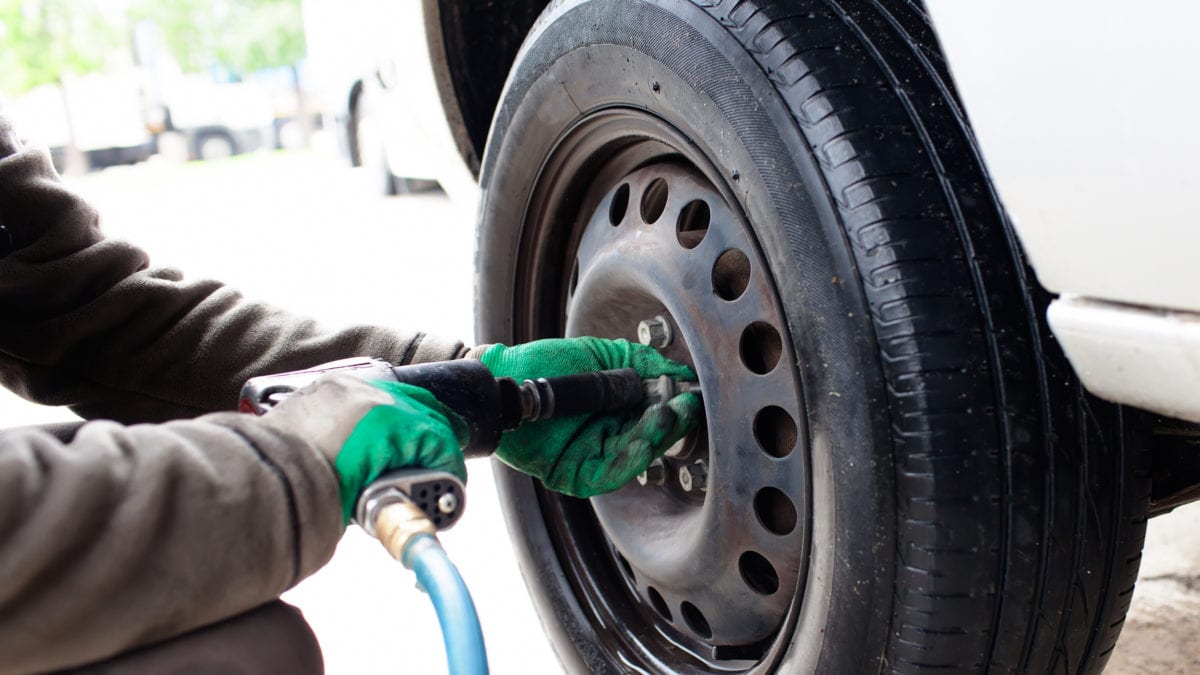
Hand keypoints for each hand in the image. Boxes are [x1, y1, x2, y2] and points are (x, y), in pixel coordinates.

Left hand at [261, 374, 467, 523]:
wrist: (254, 481)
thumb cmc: (301, 495)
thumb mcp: (366, 505)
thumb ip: (402, 496)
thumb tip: (418, 507)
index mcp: (387, 421)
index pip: (439, 439)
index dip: (450, 466)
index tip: (451, 483)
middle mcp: (370, 394)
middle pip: (426, 412)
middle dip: (437, 441)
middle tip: (441, 466)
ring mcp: (346, 386)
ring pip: (399, 398)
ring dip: (412, 423)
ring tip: (413, 451)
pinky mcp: (326, 387)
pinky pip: (369, 394)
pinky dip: (382, 413)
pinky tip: (380, 435)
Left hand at [477, 337, 702, 496]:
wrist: (502, 377)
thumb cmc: (544, 364)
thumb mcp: (603, 355)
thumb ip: (643, 364)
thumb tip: (681, 374)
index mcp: (617, 409)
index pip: (656, 415)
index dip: (675, 408)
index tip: (690, 396)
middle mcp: (608, 434)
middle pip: (650, 438)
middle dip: (670, 424)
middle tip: (684, 407)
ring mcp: (592, 455)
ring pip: (634, 456)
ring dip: (654, 439)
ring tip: (667, 417)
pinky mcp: (574, 474)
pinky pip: (608, 474)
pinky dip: (629, 460)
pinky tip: (642, 442)